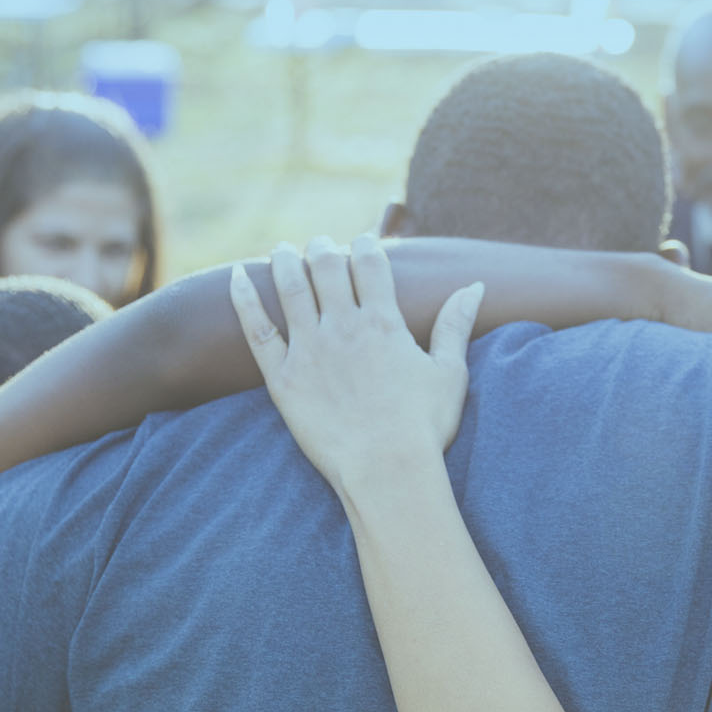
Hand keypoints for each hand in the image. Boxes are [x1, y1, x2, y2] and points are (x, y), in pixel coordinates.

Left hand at [229, 234, 483, 488]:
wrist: (386, 470)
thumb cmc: (424, 426)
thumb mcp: (450, 372)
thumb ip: (456, 324)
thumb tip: (474, 285)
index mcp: (384, 322)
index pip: (371, 265)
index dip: (366, 246)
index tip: (363, 242)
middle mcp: (344, 327)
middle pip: (328, 268)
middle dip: (324, 249)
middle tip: (321, 245)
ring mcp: (310, 350)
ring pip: (291, 288)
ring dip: (285, 262)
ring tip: (282, 250)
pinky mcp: (283, 377)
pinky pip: (257, 330)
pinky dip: (244, 299)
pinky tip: (237, 276)